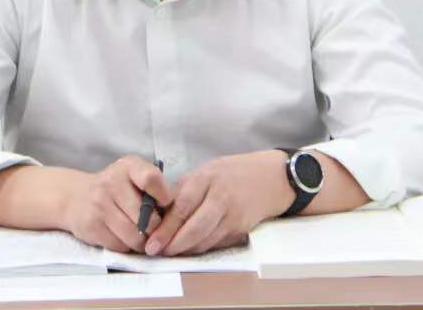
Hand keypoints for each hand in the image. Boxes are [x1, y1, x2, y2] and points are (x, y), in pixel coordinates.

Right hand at [62, 155, 172, 253]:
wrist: (75, 197)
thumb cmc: (115, 187)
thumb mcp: (133, 176)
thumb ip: (154, 187)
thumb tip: (173, 213)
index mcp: (128, 166)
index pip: (151, 179)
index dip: (164, 196)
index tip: (165, 205)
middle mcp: (111, 182)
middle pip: (145, 216)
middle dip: (155, 227)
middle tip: (155, 229)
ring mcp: (99, 205)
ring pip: (134, 235)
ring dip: (142, 241)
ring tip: (142, 236)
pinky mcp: (91, 226)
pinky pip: (119, 246)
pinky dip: (126, 246)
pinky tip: (124, 238)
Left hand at [146, 150, 290, 255]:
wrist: (272, 177)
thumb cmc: (233, 173)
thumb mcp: (205, 171)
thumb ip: (183, 190)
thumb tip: (156, 211)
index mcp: (207, 178)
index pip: (182, 206)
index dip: (165, 227)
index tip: (151, 241)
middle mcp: (220, 197)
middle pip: (194, 228)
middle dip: (173, 244)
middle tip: (157, 251)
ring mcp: (233, 215)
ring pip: (205, 240)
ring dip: (185, 249)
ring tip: (169, 251)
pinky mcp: (241, 229)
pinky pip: (216, 244)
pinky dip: (201, 248)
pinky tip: (190, 248)